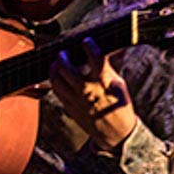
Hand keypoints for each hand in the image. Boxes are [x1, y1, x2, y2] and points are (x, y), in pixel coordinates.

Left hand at [49, 37, 136, 151]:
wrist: (114, 132)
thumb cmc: (119, 105)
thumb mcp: (119, 84)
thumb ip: (107, 67)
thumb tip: (106, 48)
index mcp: (104, 84)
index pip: (95, 60)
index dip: (89, 47)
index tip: (86, 41)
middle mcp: (88, 92)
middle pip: (68, 69)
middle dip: (63, 57)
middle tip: (64, 52)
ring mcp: (76, 100)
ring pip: (57, 79)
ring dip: (54, 67)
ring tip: (57, 61)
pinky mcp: (69, 107)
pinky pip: (56, 89)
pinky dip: (54, 79)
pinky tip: (56, 73)